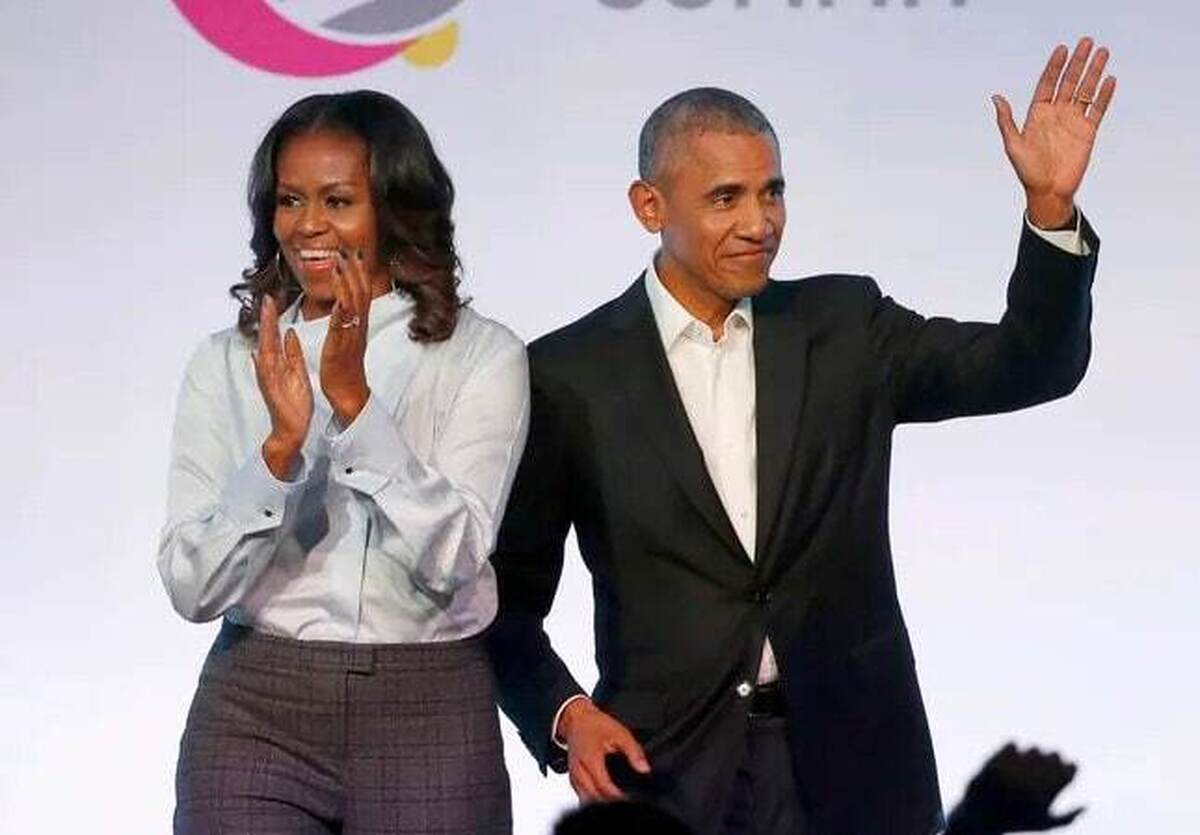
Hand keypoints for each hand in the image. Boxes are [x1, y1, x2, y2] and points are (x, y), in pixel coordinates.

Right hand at [253, 295, 313, 478]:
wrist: (291, 428)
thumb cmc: (295, 402)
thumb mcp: (298, 372)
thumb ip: (292, 353)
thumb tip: (289, 333)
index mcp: (279, 363)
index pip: (274, 336)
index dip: (273, 317)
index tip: (273, 299)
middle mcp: (270, 369)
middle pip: (267, 339)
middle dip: (267, 320)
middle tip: (266, 299)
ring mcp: (269, 380)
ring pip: (265, 353)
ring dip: (264, 335)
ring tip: (265, 317)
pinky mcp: (271, 392)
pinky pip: (266, 376)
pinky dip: (262, 365)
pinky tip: (258, 353)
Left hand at [320, 247, 372, 425]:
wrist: (349, 391)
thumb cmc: (345, 366)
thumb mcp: (347, 336)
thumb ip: (347, 319)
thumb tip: (344, 303)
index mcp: (358, 323)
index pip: (362, 291)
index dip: (359, 271)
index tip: (354, 252)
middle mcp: (359, 325)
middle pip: (360, 292)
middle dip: (355, 269)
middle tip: (348, 249)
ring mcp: (352, 334)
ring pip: (353, 304)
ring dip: (346, 283)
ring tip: (338, 263)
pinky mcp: (342, 345)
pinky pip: (344, 325)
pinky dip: (342, 310)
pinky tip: (339, 298)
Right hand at [558, 698, 650, 801]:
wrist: (576, 719)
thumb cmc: (595, 725)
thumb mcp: (620, 733)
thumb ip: (633, 751)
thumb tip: (644, 768)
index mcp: (590, 760)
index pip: (605, 787)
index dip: (619, 797)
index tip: (631, 800)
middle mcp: (579, 770)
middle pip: (594, 797)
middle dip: (610, 803)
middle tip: (626, 803)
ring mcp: (573, 775)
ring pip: (585, 799)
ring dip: (600, 802)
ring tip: (616, 802)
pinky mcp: (573, 777)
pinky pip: (581, 794)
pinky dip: (592, 799)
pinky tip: (604, 798)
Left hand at [946, 742, 1083, 834]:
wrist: (980, 818)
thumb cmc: (1016, 824)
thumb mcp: (1044, 825)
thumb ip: (1069, 817)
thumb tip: (1088, 804)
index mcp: (1047, 795)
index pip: (1070, 770)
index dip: (1069, 767)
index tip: (1064, 767)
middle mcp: (1032, 781)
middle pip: (1053, 756)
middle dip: (1052, 757)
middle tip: (1048, 758)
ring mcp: (1014, 770)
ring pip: (1033, 749)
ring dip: (1033, 752)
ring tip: (1031, 756)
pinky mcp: (997, 761)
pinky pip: (1012, 744)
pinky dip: (1013, 746)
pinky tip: (1012, 752)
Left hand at [992, 37, 1116, 228]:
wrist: (1047, 192)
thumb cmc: (1027, 171)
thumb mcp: (1013, 145)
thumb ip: (1007, 121)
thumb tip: (996, 97)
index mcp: (1037, 114)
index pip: (1047, 84)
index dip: (1054, 67)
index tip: (1062, 50)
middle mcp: (1056, 114)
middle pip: (1069, 82)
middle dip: (1078, 62)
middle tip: (1087, 42)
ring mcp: (1073, 121)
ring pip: (1086, 91)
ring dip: (1094, 72)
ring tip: (1103, 52)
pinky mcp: (1088, 132)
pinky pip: (1098, 109)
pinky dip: (1104, 95)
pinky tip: (1109, 79)